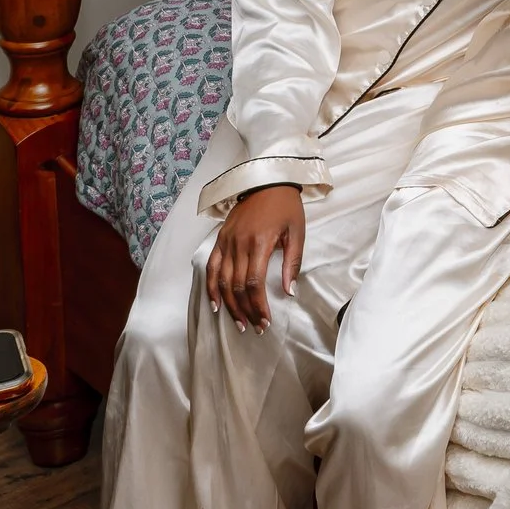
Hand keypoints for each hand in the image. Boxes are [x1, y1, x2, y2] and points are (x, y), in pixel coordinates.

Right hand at [206, 184, 302, 330]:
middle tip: (255, 328)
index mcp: (259, 242)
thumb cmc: (286, 207)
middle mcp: (239, 243)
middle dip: (246, 310)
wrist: (267, 180)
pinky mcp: (220, 239)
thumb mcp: (297, 232)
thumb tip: (290, 291)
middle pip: (236, 286)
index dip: (258, 305)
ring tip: (239, 323)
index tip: (265, 322)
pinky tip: (216, 304)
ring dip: (229, 305)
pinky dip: (212, 288)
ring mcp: (226, 241)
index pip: (254, 283)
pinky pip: (212, 267)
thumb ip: (292, 263)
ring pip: (222, 281)